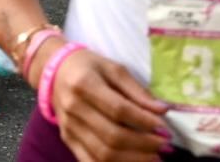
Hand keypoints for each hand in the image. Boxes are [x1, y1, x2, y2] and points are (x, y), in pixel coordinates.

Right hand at [37, 43, 170, 161]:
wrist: (55, 71)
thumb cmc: (89, 66)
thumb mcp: (113, 68)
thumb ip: (136, 90)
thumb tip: (162, 110)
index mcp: (85, 84)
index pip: (118, 109)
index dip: (143, 121)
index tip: (164, 127)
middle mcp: (74, 109)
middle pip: (112, 136)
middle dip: (143, 144)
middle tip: (164, 145)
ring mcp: (69, 128)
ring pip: (103, 154)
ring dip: (133, 160)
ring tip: (154, 158)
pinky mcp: (67, 140)